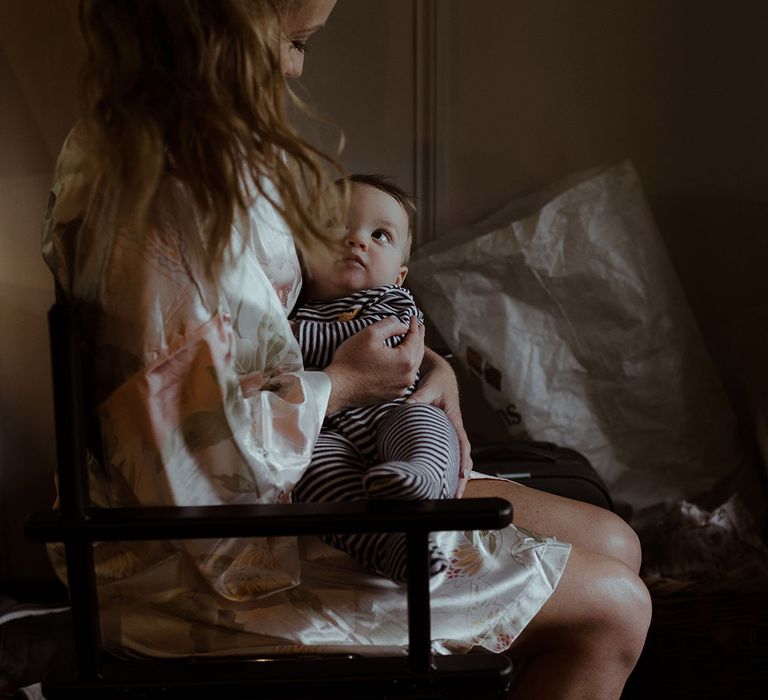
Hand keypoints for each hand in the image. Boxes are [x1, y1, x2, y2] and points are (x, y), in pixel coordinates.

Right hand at [325, 315, 424, 414]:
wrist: (337, 388)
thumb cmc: (351, 360)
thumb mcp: (370, 334)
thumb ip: (390, 325)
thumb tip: (402, 325)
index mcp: (406, 360)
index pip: (415, 338)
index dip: (414, 325)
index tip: (412, 316)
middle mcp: (407, 377)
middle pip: (418, 353)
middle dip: (418, 338)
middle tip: (418, 327)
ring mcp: (400, 388)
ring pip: (413, 366)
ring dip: (413, 352)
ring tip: (412, 342)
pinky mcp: (392, 395)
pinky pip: (404, 377)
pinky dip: (405, 366)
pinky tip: (401, 361)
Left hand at [408, 348, 472, 496]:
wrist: (440, 375)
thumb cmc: (437, 381)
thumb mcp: (429, 387)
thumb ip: (419, 397)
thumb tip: (406, 408)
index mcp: (455, 420)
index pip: (463, 444)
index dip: (463, 460)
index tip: (462, 476)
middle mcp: (454, 430)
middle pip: (463, 458)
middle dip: (462, 478)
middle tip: (456, 496)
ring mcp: (450, 433)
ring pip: (457, 458)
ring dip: (455, 476)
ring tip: (449, 495)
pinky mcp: (443, 434)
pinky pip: (448, 452)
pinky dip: (446, 466)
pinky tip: (439, 480)